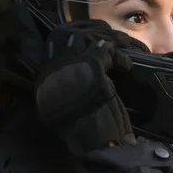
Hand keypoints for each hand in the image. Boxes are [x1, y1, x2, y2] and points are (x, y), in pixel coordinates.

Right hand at [34, 19, 134, 155]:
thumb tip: (76, 67)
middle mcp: (53, 69)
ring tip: (122, 43)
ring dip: (107, 37)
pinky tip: (127, 66)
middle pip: (66, 34)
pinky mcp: (92, 67)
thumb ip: (66, 85)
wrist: (93, 142)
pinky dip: (119, 56)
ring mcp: (71, 66)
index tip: (89, 37)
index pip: (52, 45)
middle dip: (88, 29)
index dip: (72, 37)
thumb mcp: (67, 106)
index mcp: (44, 78)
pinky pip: (107, 50)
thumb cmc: (84, 130)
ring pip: (87, 36)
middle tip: (106, 33)